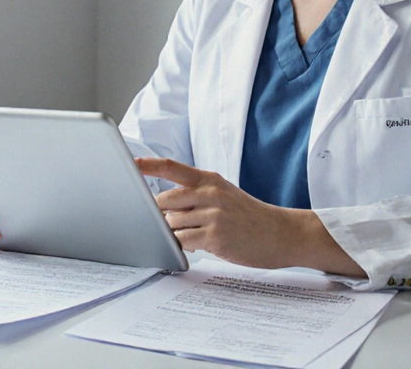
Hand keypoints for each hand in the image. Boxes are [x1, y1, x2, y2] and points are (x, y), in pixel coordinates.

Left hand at [136, 157, 362, 276]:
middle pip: (163, 201)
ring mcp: (212, 214)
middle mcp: (209, 193)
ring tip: (190, 237)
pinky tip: (190, 248)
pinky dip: (179, 246)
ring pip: (171, 223)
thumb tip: (163, 208)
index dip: (147, 164)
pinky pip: (182, 241)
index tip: (129, 163)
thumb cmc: (249, 217)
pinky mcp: (215, 236)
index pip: (171, 167)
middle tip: (163, 224)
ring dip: (172, 233)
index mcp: (209, 180)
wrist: (281, 234)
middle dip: (158, 215)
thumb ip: (195, 196)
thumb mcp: (224, 195)